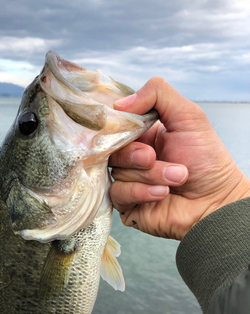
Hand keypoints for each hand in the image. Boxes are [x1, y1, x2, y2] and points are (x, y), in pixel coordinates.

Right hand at [109, 77, 249, 239]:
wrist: (216, 201)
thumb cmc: (207, 161)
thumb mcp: (188, 116)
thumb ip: (157, 94)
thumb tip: (119, 104)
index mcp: (143, 135)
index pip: (116, 125)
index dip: (118, 126)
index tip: (129, 128)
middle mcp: (132, 158)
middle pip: (111, 149)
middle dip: (134, 154)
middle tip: (154, 157)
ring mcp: (128, 181)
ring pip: (117, 172)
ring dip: (149, 175)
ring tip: (176, 179)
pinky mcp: (126, 204)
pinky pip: (118, 193)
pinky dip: (142, 191)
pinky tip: (162, 194)